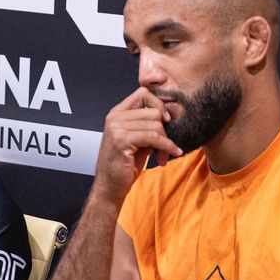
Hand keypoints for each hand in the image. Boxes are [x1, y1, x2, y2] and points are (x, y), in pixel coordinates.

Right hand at [91, 87, 182, 206]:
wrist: (110, 186)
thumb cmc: (124, 165)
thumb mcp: (137, 139)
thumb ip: (147, 124)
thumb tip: (169, 114)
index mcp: (117, 113)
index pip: (143, 93)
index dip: (158, 104)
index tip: (166, 120)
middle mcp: (114, 117)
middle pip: (154, 111)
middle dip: (165, 131)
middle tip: (165, 147)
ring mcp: (116, 128)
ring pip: (156, 125)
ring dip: (165, 143)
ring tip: (162, 156)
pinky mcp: (121, 140)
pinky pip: (154, 138)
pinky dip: (166, 147)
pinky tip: (169, 156)